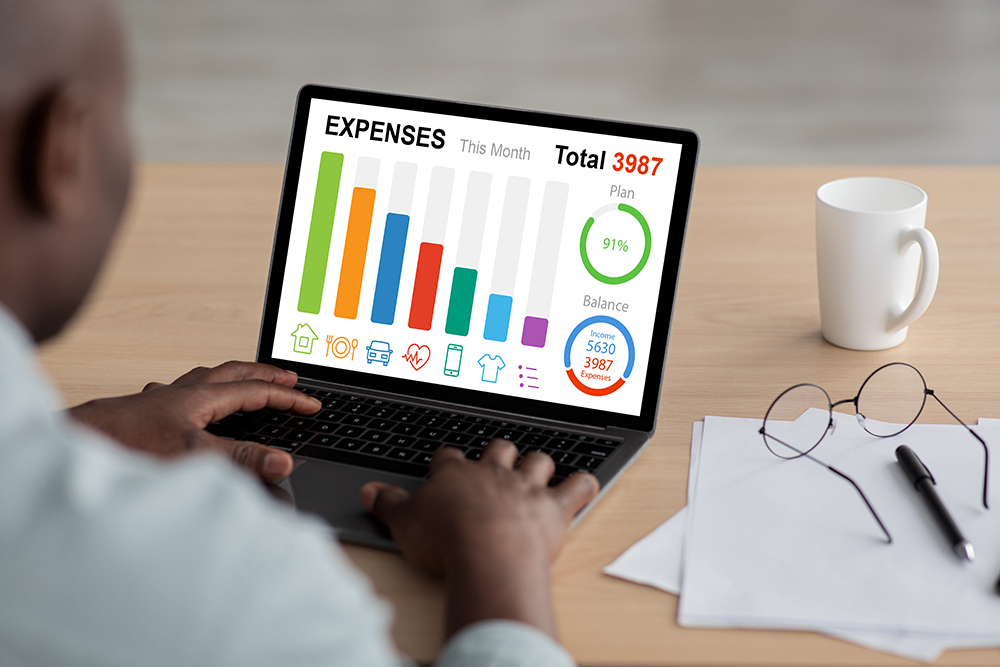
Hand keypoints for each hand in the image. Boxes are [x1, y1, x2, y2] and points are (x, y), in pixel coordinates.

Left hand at [69, 361, 319, 479]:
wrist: (75, 443)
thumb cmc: (125, 446)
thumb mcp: (192, 455)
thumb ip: (240, 460)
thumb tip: (281, 463)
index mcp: (201, 397)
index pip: (256, 392)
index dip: (287, 399)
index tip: (311, 404)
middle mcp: (183, 392)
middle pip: (234, 373)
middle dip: (265, 375)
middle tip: (289, 379)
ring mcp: (163, 400)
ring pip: (206, 378)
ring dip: (233, 377)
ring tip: (246, 381)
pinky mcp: (145, 412)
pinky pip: (181, 392)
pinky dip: (199, 392)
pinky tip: (190, 404)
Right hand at [359, 440, 598, 637]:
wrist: (486, 553)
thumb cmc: (444, 540)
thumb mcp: (404, 523)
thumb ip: (387, 504)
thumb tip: (369, 492)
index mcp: (455, 474)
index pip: (449, 457)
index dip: (448, 461)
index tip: (446, 465)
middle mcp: (493, 473)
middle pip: (499, 450)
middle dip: (499, 453)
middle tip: (497, 460)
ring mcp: (526, 487)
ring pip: (537, 461)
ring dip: (539, 464)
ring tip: (538, 468)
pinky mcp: (554, 507)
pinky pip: (576, 486)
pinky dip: (583, 484)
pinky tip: (585, 483)